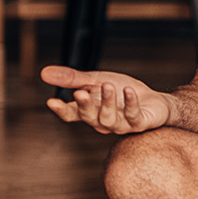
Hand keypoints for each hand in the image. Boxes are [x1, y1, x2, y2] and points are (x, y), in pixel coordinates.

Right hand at [40, 65, 171, 134]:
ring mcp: (121, 125)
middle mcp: (103, 121)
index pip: (71, 114)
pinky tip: (128, 91)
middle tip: (80, 92)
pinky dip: (130, 103)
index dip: (62, 110)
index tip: (51, 101)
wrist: (154, 102)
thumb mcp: (96, 81)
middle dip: (85, 105)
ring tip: (108, 86)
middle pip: (89, 117)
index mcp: (90, 111)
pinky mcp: (139, 124)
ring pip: (109, 119)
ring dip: (108, 102)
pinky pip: (133, 116)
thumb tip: (43, 73)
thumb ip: (72, 79)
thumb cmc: (123, 92)